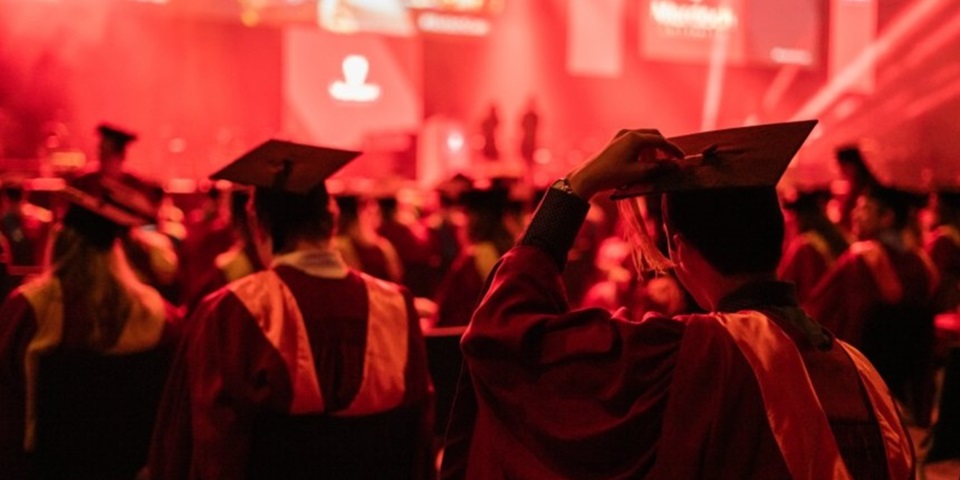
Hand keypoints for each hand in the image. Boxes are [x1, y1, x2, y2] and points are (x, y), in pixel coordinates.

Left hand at [566, 129, 683, 199]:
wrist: (588, 177)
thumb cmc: (612, 175)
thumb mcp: (638, 173)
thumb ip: (658, 167)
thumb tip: (674, 165)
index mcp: (635, 138)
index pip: (660, 140)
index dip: (673, 149)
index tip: (681, 158)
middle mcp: (627, 133)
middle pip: (653, 135)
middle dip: (664, 146)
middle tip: (672, 158)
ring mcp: (619, 136)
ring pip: (643, 138)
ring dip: (653, 148)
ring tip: (658, 162)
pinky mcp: (614, 142)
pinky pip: (634, 141)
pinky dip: (643, 149)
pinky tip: (643, 160)